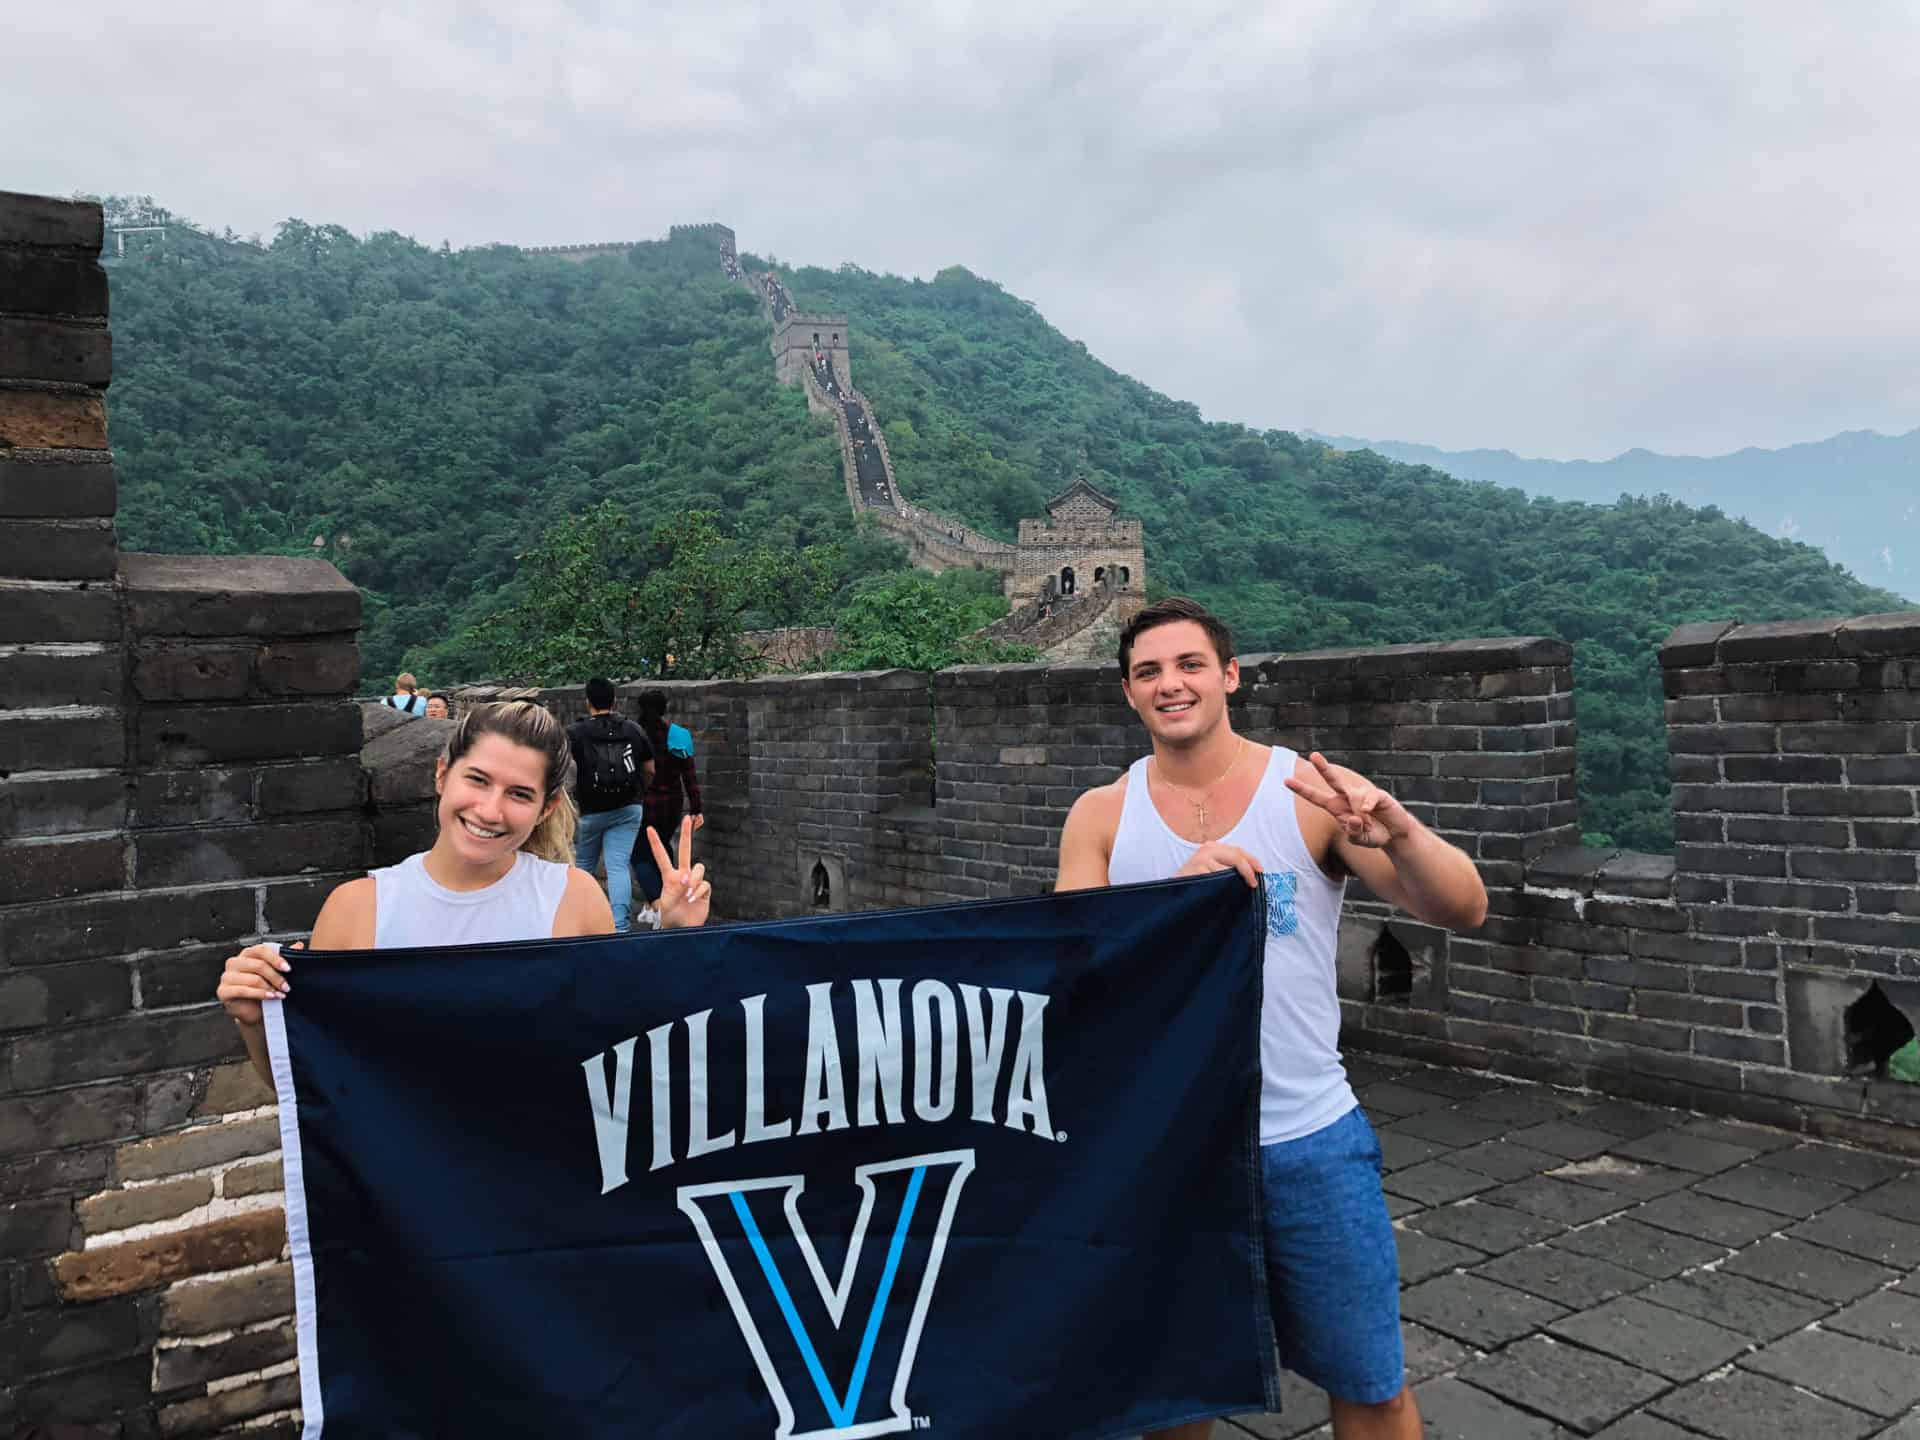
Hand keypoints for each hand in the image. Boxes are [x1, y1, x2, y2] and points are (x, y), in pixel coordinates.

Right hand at [216, 941, 299, 1025]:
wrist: (256, 1012)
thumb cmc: (265, 989)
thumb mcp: (276, 973)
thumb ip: (285, 958)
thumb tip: (298, 945)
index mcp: (247, 954)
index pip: (261, 950)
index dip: (276, 958)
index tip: (288, 968)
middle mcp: (235, 962)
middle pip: (258, 964)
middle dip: (276, 977)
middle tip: (287, 987)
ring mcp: (227, 977)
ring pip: (252, 978)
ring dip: (270, 987)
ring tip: (280, 994)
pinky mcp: (223, 991)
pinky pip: (243, 990)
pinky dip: (260, 994)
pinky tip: (270, 997)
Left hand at [649, 815, 711, 928]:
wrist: (683, 928)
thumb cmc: (670, 916)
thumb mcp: (667, 902)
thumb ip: (677, 887)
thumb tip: (688, 877)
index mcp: (669, 877)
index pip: (662, 856)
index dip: (656, 843)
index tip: (649, 829)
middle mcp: (682, 875)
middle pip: (685, 850)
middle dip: (687, 834)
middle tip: (687, 818)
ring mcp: (694, 881)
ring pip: (699, 868)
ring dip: (694, 880)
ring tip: (687, 894)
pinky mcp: (705, 889)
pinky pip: (705, 883)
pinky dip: (699, 891)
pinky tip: (694, 900)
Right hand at [1175, 842, 1263, 887]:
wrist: (1173, 890)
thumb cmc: (1194, 881)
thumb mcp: (1210, 868)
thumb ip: (1226, 865)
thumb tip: (1251, 873)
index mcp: (1212, 847)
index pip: (1238, 850)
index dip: (1252, 860)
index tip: (1261, 872)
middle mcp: (1207, 849)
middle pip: (1236, 857)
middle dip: (1248, 870)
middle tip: (1254, 883)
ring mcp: (1202, 859)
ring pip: (1228, 871)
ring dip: (1234, 883)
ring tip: (1235, 893)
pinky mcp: (1198, 869)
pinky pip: (1218, 879)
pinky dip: (1223, 888)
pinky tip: (1221, 894)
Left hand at [1285, 752, 1411, 848]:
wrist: (1394, 834)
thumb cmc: (1373, 835)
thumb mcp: (1359, 840)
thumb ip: (1353, 833)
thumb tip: (1354, 818)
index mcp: (1336, 807)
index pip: (1316, 797)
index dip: (1302, 789)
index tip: (1286, 780)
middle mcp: (1346, 797)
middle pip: (1332, 779)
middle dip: (1323, 767)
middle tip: (1313, 756)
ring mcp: (1361, 794)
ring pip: (1353, 798)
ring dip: (1361, 817)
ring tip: (1368, 826)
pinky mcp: (1377, 794)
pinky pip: (1368, 798)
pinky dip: (1368, 808)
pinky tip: (1371, 813)